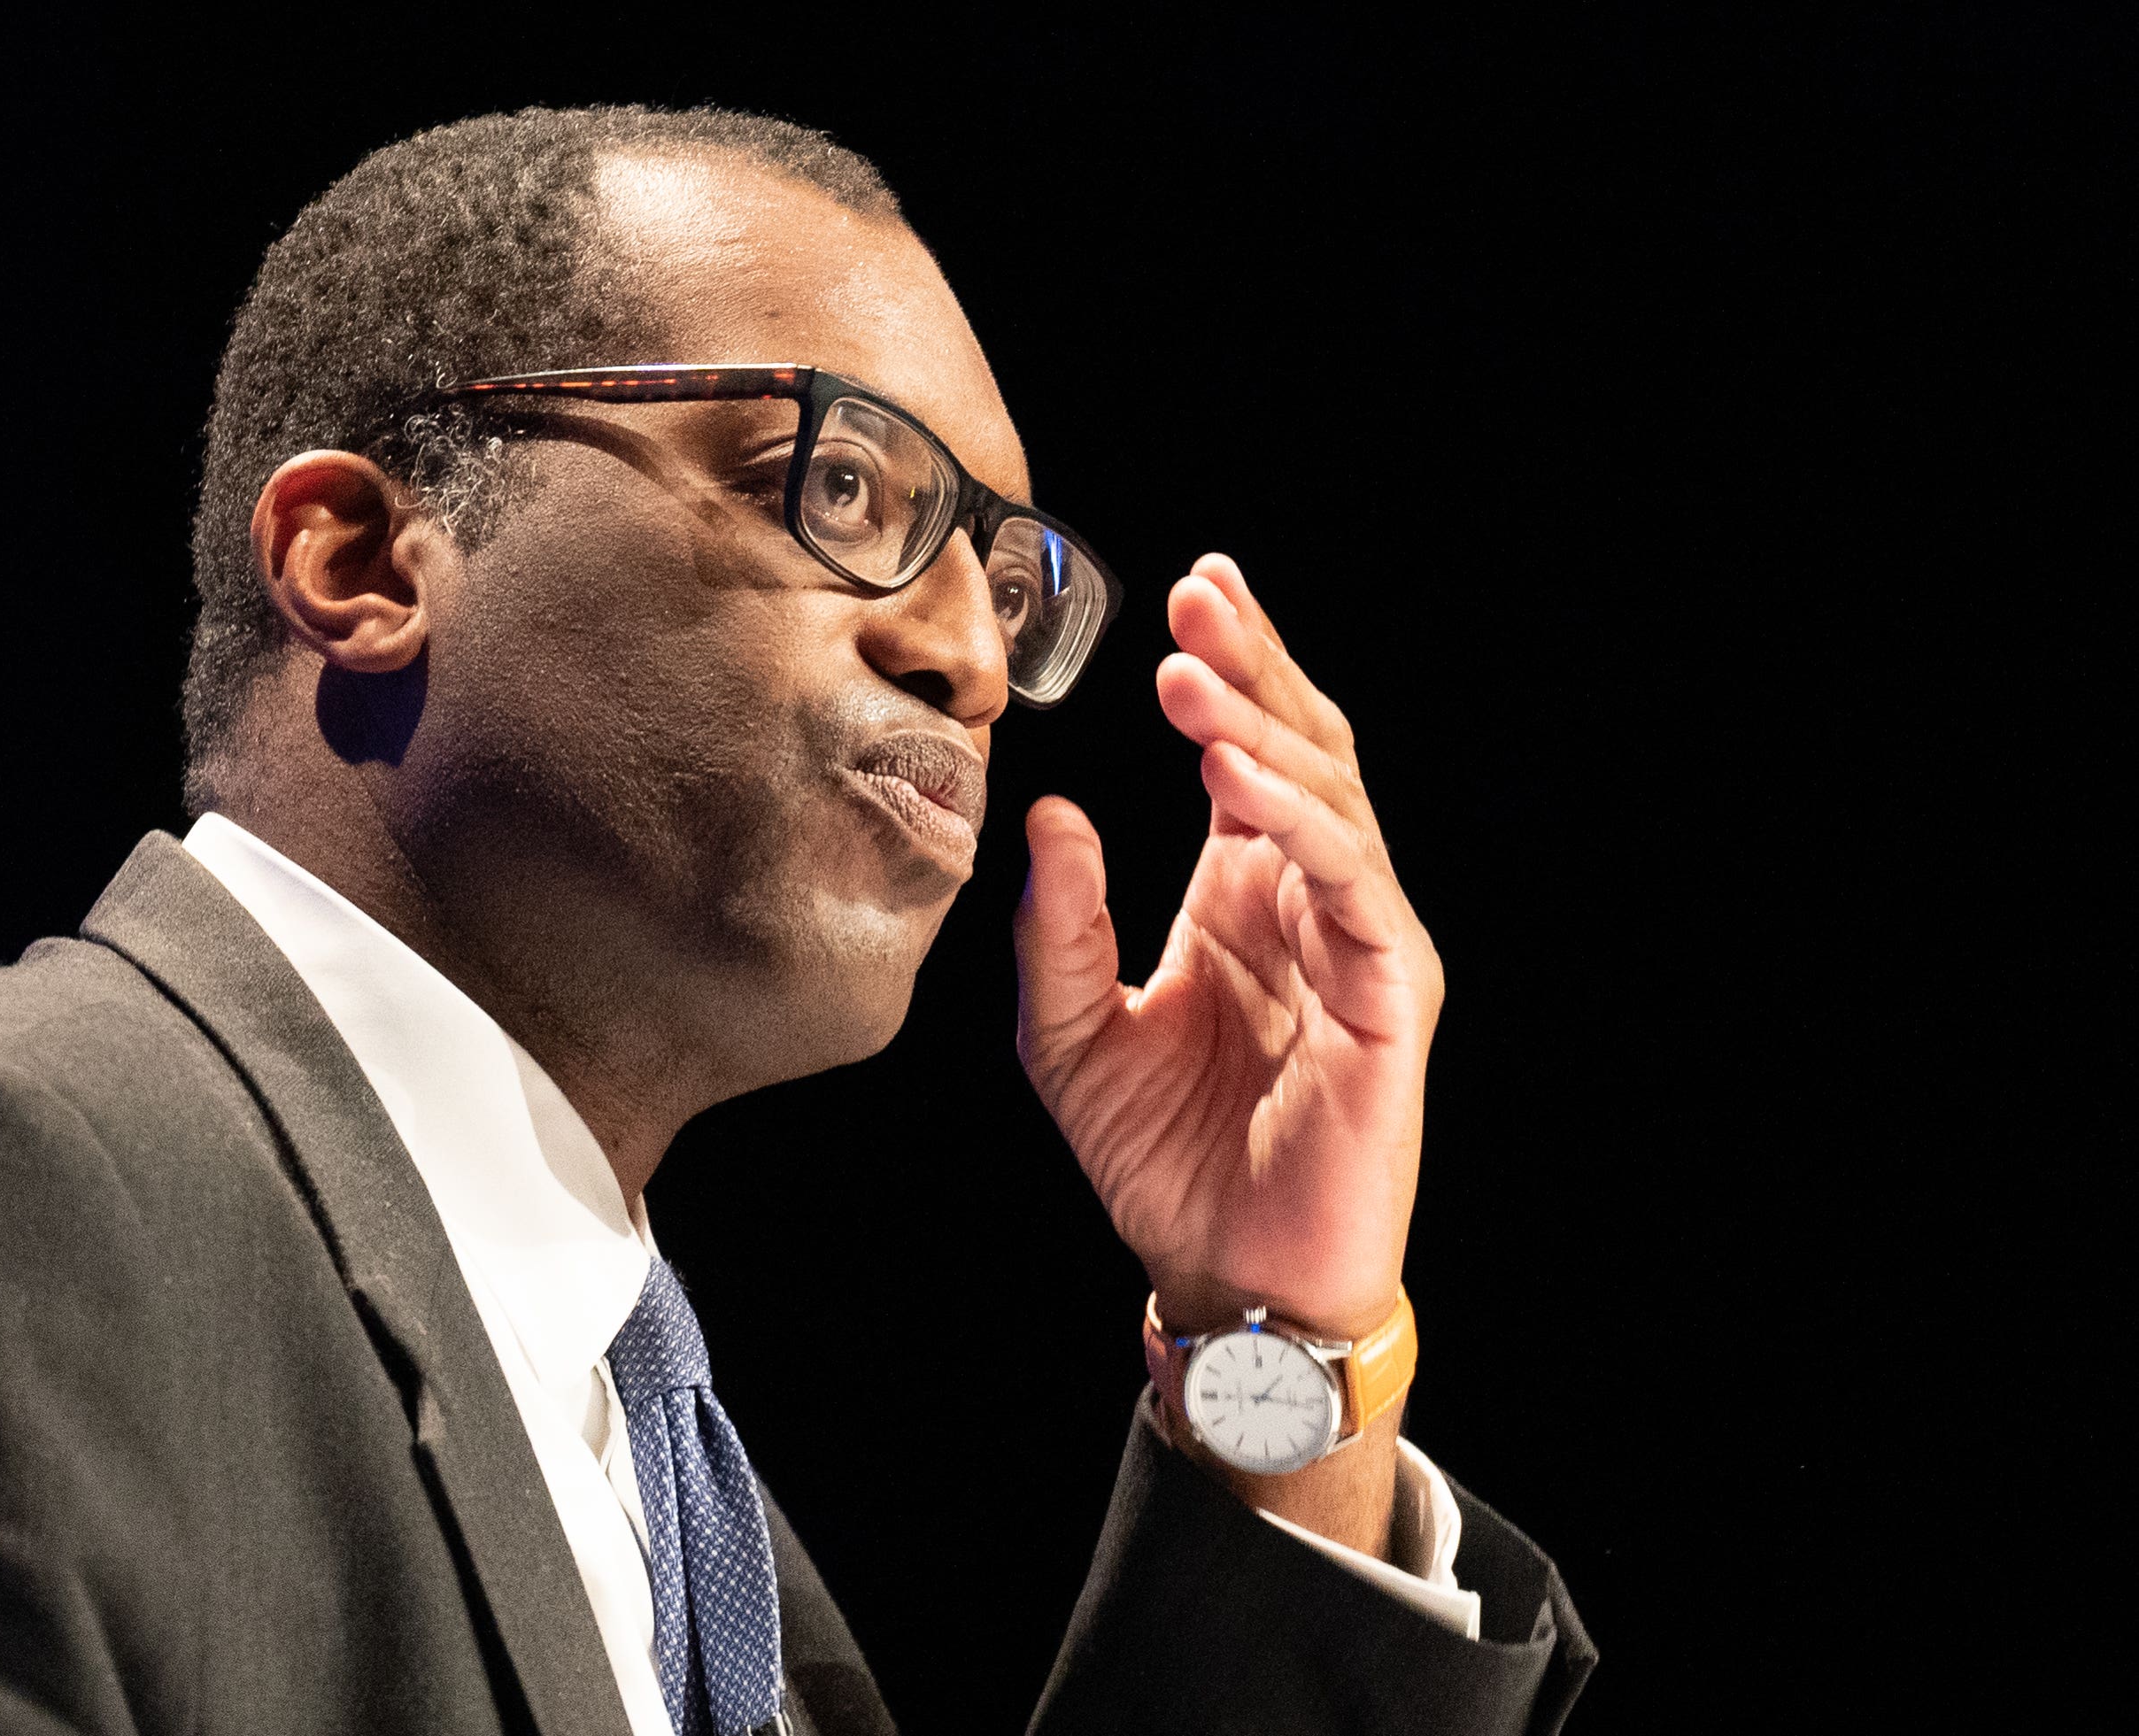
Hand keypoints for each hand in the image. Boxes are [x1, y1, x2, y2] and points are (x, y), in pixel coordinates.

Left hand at [1014, 554, 1442, 1341]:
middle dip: (1255, 667)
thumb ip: (1057, 925)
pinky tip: (1235, 780)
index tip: (1191, 587)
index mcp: (1241, 892)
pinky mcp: (1389, 997)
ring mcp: (1359, 943)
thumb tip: (1051, 812)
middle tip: (1200, 595)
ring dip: (1262, 730)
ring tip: (1190, 681)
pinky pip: (1351, 886)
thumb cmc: (1158, 1159)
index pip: (1249, 751)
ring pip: (1331, 800)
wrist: (1222, 1277)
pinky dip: (1298, 824)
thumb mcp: (1066, 1034)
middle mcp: (1309, 901)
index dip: (1230, 670)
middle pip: (1303, 749)